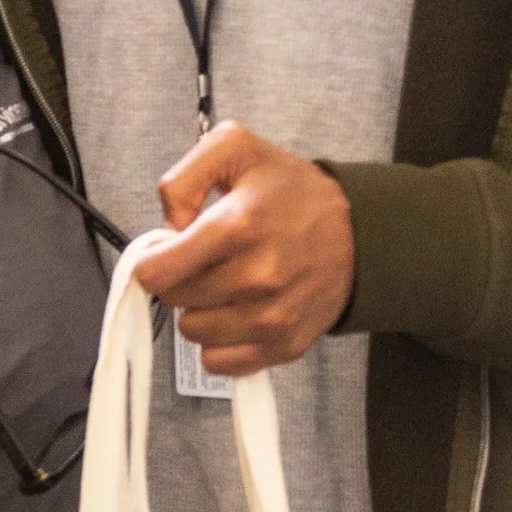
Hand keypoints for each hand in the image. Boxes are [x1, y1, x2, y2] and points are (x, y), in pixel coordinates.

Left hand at [135, 121, 357, 374]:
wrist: (359, 234)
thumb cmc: (292, 192)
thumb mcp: (236, 148)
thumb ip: (184, 178)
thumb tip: (167, 227)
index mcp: (239, 226)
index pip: (160, 271)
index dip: (152, 261)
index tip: (166, 252)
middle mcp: (257, 277)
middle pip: (175, 299)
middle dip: (181, 279)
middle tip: (206, 261)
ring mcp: (272, 317)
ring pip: (194, 333)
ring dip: (200, 311)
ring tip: (225, 285)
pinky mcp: (284, 345)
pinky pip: (220, 362)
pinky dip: (220, 342)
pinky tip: (236, 313)